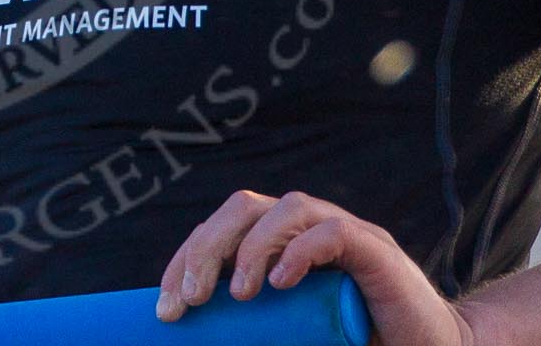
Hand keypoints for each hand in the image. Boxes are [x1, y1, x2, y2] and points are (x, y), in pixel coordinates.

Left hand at [155, 189, 476, 345]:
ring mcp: (345, 233)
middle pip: (244, 209)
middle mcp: (309, 228)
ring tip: (235, 294)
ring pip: (285, 209)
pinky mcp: (377, 252)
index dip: (186, 258)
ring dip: (250, 246)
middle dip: (206, 247)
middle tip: (187, 299)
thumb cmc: (358, 342)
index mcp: (282, 244)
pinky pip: (334, 233)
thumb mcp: (294, 337)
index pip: (223, 231)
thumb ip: (260, 337)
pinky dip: (302, 250)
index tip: (163, 307)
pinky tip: (280, 281)